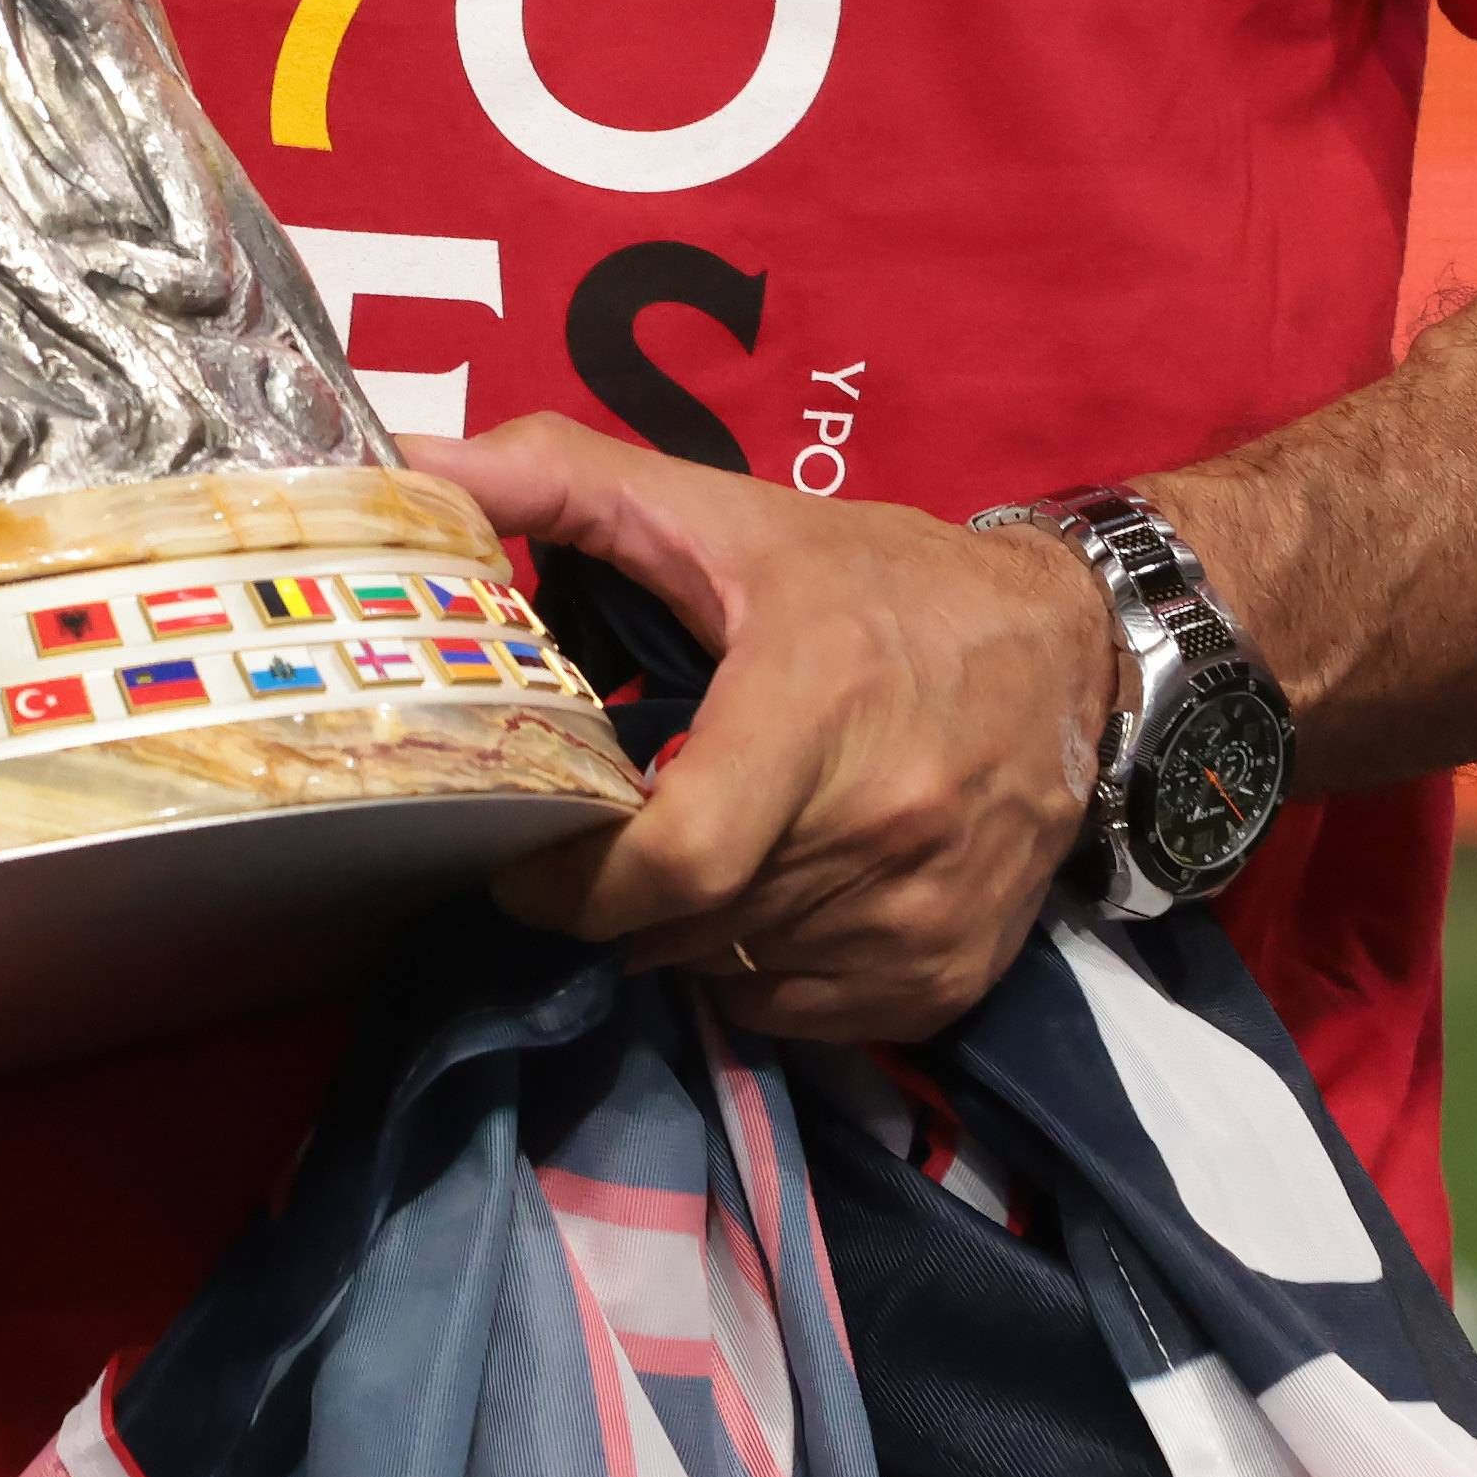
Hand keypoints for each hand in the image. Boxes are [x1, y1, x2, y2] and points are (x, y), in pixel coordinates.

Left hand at [430, 415, 1102, 1039]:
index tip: (516, 860)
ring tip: (680, 860)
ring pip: (734, 973)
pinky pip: (799, 1013)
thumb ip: (555, 478)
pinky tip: (760, 897)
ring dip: (682, 935)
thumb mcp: (722, 511)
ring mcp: (923, 914)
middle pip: (688, 924)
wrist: (1073, 654)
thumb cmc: (879, 581)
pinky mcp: (953, 974)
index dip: (576, 882)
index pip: (678, 856)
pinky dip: (754, 973)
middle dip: (615, 898)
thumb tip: (403, 463)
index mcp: (814, 706)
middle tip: (587, 849)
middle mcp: (882, 824)